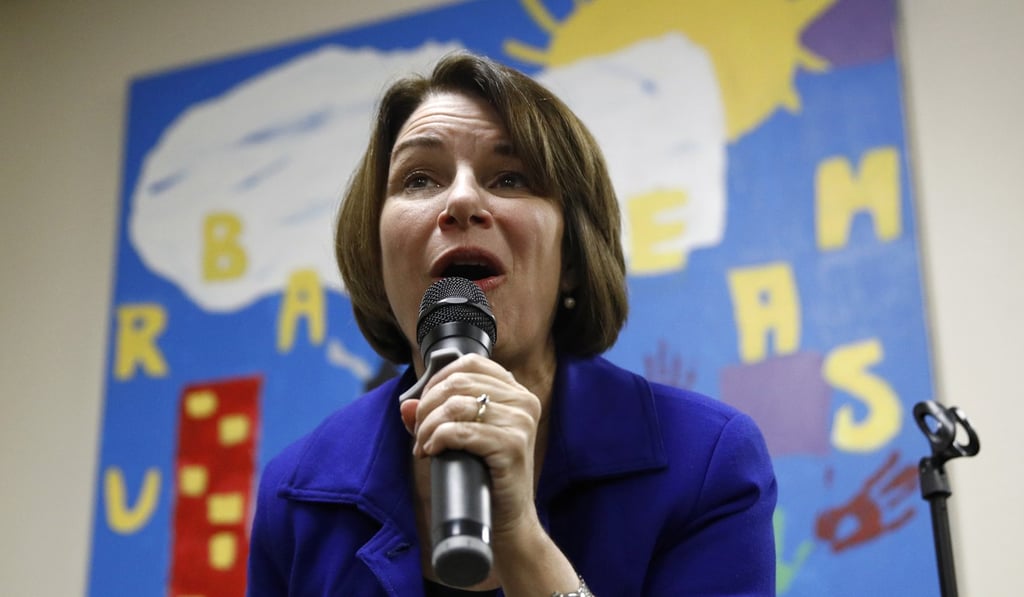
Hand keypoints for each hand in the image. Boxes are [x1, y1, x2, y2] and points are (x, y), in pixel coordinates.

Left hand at [400, 353, 542, 535]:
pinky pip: (461, 431)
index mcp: (516, 392)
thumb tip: (405, 405)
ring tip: (423, 445)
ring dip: (428, 426)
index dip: (437, 380)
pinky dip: (438, 439)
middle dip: (427, 406)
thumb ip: (436, 417)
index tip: (423, 406)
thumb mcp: (462, 438)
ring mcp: (521, 422)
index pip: (470, 363)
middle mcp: (523, 401)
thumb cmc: (485, 476)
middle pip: (458, 382)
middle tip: (419, 432)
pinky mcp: (513, 446)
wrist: (507, 519)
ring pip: (456, 405)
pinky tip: (432, 452)